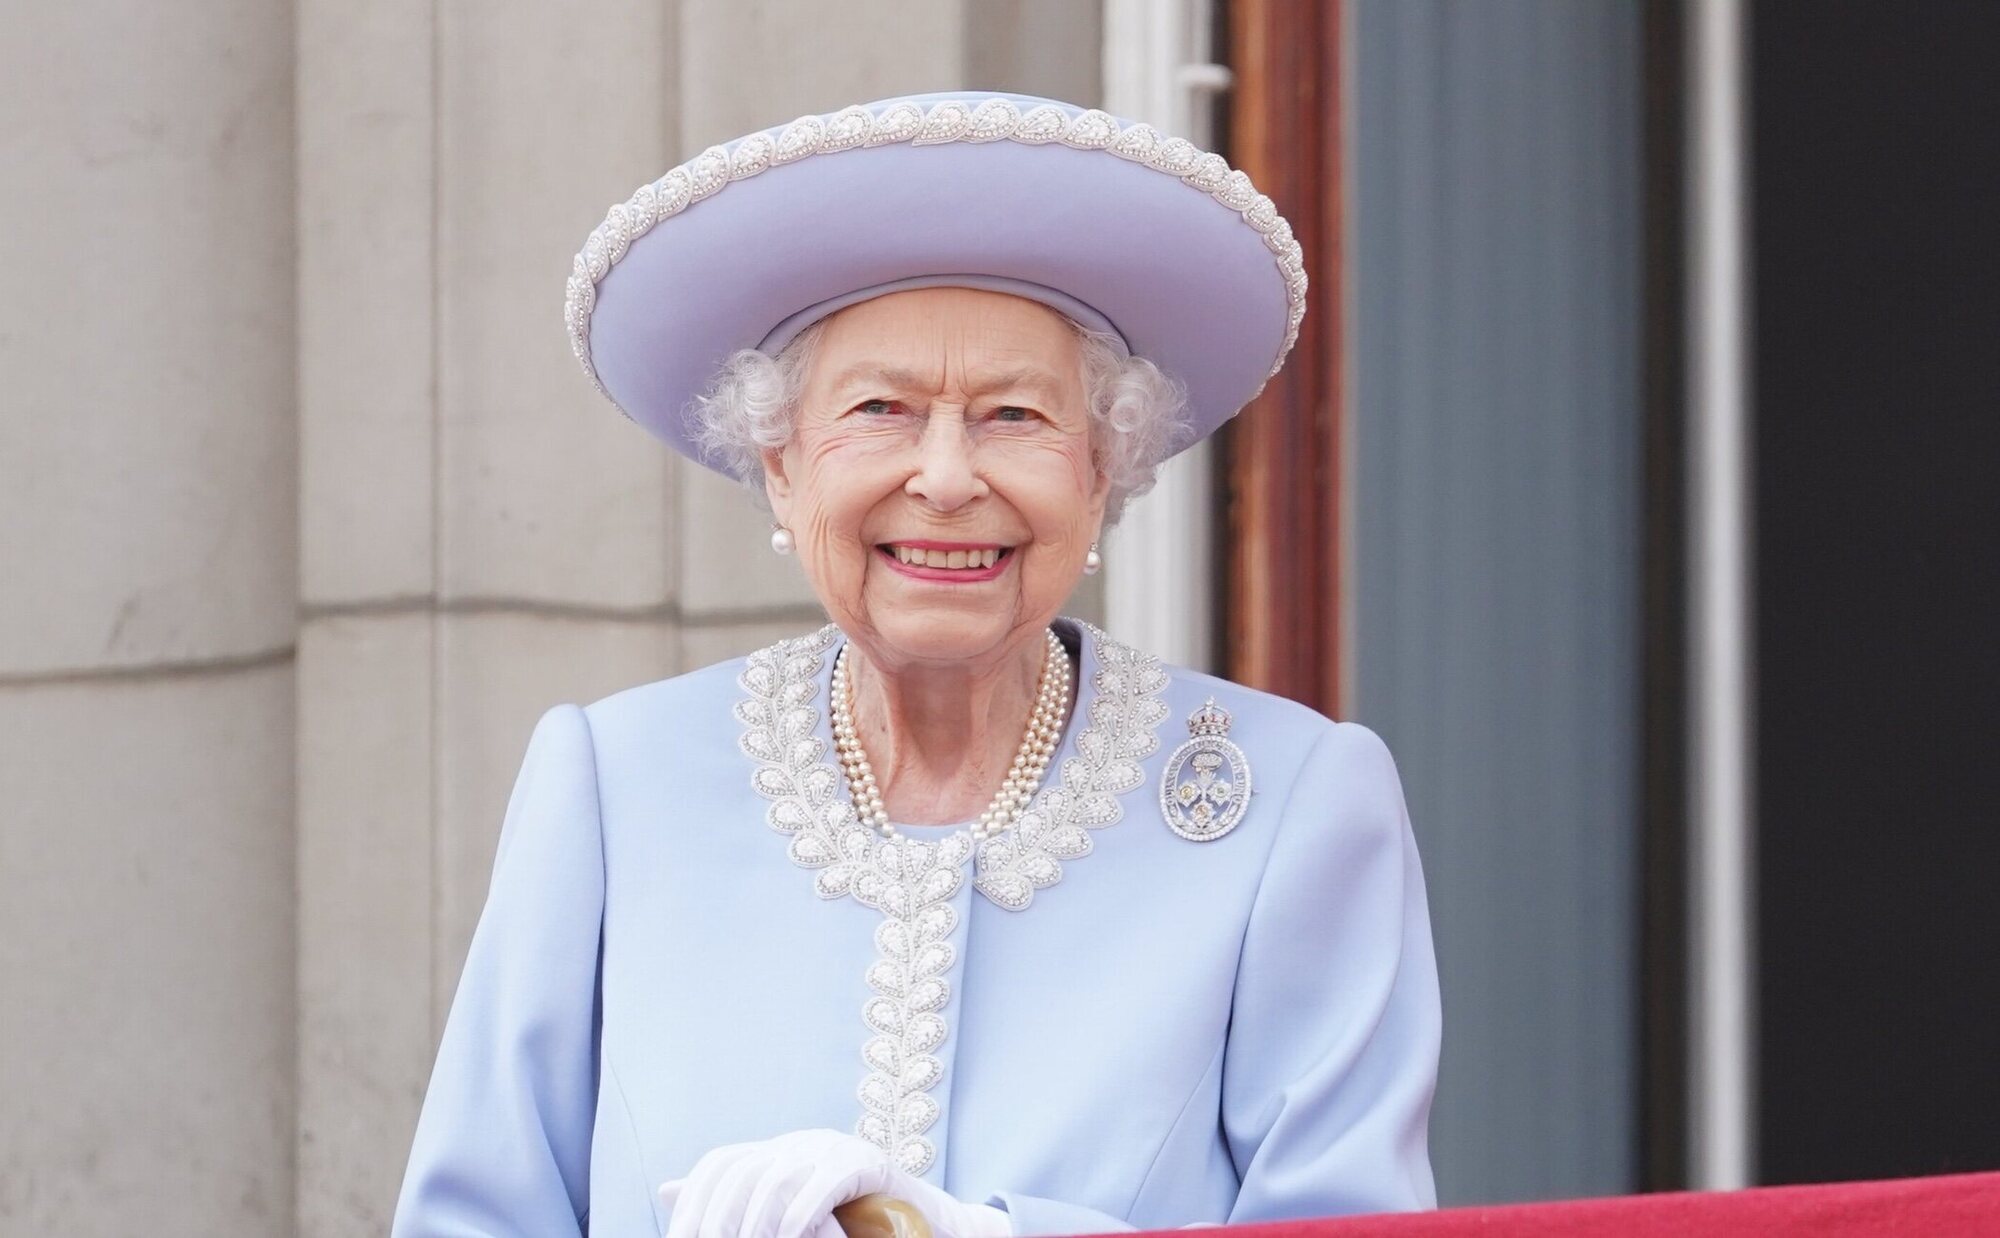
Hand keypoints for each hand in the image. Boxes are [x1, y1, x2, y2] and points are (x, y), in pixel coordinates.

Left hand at [657, 1128, 1012, 1237]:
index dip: (695, 1201)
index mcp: (775, 1151)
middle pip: (743, 1171)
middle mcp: (799, 1142)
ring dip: (757, 1220)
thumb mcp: (781, 1213)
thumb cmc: (845, 1222)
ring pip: (779, 1176)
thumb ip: (731, 1201)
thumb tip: (663, 1189)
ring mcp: (832, 1147)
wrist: (915, 1220)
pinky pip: (826, 1180)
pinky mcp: (865, 1161)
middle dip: (718, 1217)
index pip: (721, 1164)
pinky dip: (804, 1211)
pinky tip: (791, 1236)